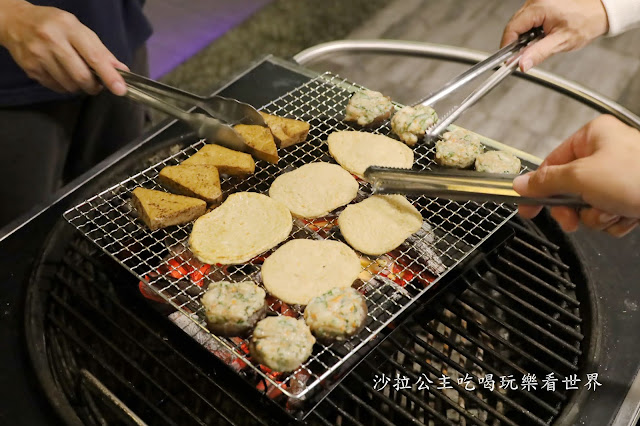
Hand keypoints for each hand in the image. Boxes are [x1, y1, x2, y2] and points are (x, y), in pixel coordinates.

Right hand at [0, 0, 127, 94]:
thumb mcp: (79, 29)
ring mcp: (39, 56)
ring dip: (79, 87)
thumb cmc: (54, 25)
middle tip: (97, 83)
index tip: (121, 89)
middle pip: (81, 76)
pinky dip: (65, 86)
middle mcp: (52, 41)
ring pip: (69, 85)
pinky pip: (56, 88)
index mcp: (69, 28)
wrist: (15, 22)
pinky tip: (62, 74)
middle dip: (94, 86)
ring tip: (78, 75)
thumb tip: (121, 70)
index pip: (94, 56)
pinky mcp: (31, 69)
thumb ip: (101, 51)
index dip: (109, 76)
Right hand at [501, 0, 608, 71]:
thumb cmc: (587, 22)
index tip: (509, 59)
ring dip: (524, 35)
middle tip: (526, 54)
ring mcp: (537, 0)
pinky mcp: (540, 2)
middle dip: (517, 42)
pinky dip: (530, 28)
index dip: (508, 46)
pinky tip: (542, 33)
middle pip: (514, 25)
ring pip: (520, 22)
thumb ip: (538, 53)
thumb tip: (522, 64)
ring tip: (540, 41)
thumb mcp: (561, 42)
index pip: (512, 28)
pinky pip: (527, 17)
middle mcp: (536, 1)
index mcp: (540, 8)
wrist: (601, 11)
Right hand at [513, 115, 639, 236]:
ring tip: (613, 210)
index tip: (529, 207)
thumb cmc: (639, 177)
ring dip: (597, 215)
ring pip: (588, 205)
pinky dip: (614, 220)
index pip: (550, 164)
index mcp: (593, 136)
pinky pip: (608, 214)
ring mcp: (620, 176)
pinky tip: (627, 214)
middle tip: (574, 217)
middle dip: (575, 207)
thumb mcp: (581, 177)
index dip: (538, 188)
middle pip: (569, 188)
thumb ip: (545, 181)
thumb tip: (521, 184)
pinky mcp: (632, 195)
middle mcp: (607, 153)